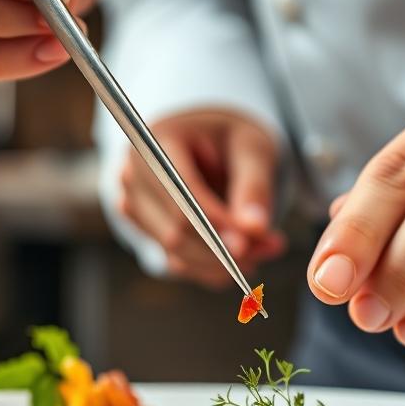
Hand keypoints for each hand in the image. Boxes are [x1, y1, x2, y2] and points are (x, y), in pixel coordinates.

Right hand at [116, 109, 286, 287]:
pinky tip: (245, 258)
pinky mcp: (144, 230)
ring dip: (223, 262)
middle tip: (271, 247)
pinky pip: (177, 261)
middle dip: (225, 248)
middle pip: (174, 230)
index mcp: (156, 141)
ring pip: (176, 252)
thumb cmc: (231, 138)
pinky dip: (213, 267)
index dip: (212, 223)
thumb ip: (254, 186)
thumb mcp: (252, 148)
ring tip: (266, 248)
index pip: (178, 193)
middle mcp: (133, 174)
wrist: (211, 142)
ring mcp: (133, 204)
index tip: (249, 243)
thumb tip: (255, 229)